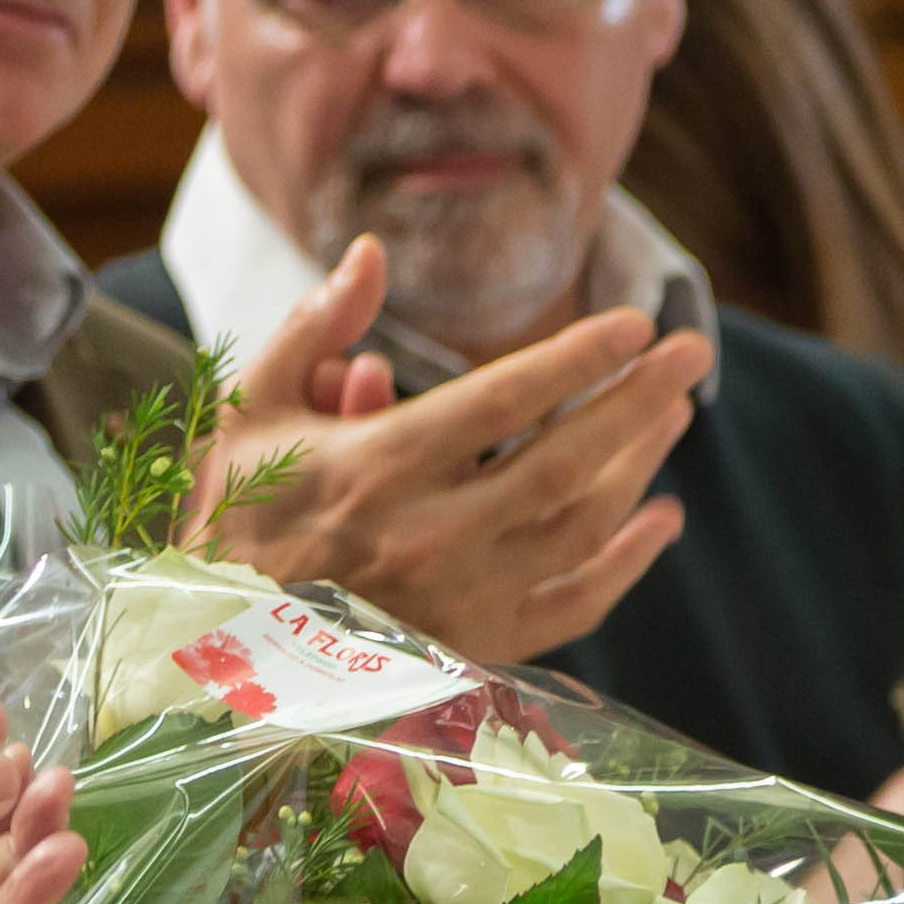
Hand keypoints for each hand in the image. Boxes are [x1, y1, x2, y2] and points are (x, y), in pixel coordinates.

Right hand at [194, 236, 707, 664]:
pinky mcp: (473, 649)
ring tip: (673, 412)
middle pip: (564, 461)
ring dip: (637, 465)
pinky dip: (627, 562)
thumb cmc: (232, 516)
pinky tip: (661, 518)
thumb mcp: (250, 410)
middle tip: (693, 351)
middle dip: (636, 400)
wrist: (211, 650)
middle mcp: (428, 535)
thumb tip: (372, 253)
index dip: (576, 359)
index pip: (502, 401)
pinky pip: (572, 604)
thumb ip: (313, 327)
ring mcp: (458, 600)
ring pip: (577, 525)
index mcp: (375, 467)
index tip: (633, 323)